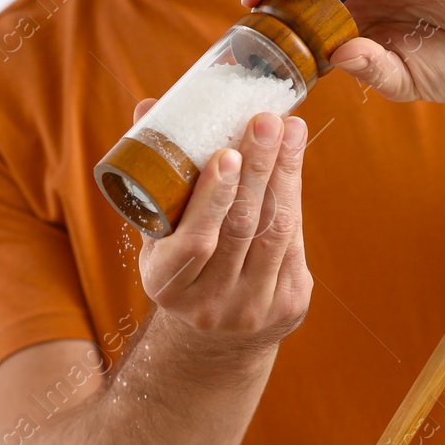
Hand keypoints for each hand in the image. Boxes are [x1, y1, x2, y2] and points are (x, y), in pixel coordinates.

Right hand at [136, 103, 312, 352]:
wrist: (216, 337)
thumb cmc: (184, 266)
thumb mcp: (160, 235)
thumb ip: (159, 178)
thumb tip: (150, 107)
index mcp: (167, 285)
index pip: (194, 241)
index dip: (213, 198)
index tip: (227, 152)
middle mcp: (209, 304)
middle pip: (241, 229)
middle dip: (257, 169)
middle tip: (266, 120)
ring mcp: (252, 308)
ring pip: (275, 231)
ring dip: (283, 173)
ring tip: (287, 127)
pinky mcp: (288, 305)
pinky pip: (294, 241)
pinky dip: (293, 194)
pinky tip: (292, 157)